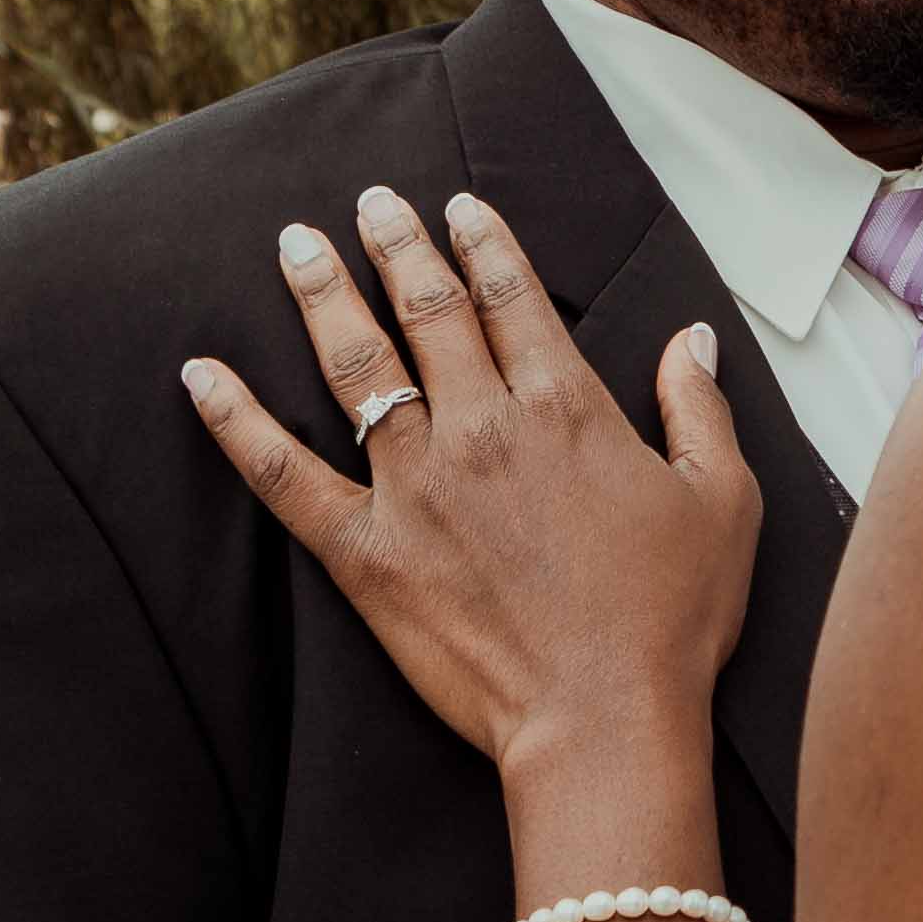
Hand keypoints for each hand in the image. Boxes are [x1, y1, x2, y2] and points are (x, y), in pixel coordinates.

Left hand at [182, 185, 762, 777]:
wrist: (602, 719)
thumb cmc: (671, 619)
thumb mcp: (722, 501)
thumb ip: (699, 408)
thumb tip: (694, 339)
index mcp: (566, 407)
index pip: (511, 297)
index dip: (483, 242)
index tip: (458, 207)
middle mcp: (482, 428)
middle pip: (427, 310)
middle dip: (396, 244)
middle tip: (370, 201)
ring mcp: (415, 486)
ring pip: (356, 365)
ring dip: (323, 295)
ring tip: (296, 244)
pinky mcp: (366, 551)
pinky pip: (284, 475)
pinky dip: (236, 422)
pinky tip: (200, 375)